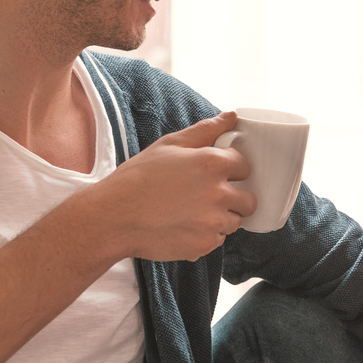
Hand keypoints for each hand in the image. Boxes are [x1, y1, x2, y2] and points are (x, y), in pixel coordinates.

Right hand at [81, 111, 257, 261]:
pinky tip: (183, 226)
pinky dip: (205, 235)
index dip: (233, 170)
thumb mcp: (170, 144)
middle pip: (249, 201)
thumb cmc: (138, 178)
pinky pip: (217, 240)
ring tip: (192, 212)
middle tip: (210, 197)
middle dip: (235, 198)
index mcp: (212, 165)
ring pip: (234, 222)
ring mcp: (213, 223)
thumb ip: (206, 130)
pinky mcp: (204, 246)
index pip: (246, 167)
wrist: (113, 217)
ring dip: (221, 218)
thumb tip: (232, 116)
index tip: (219, 174)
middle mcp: (219, 194)